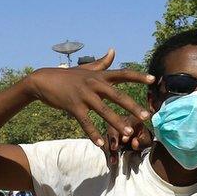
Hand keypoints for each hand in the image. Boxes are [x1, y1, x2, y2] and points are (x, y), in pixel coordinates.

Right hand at [22, 49, 153, 146]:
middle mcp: (94, 84)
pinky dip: (93, 134)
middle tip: (146, 116)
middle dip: (133, 106)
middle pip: (117, 95)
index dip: (138, 76)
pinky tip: (101, 144)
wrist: (43, 80)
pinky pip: (86, 122)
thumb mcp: (86, 69)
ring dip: (116, 122)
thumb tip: (114, 51)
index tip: (154, 80)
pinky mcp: (73, 106)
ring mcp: (83, 95)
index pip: (123, 74)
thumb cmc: (67, 76)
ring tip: (128, 133)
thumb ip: (102, 63)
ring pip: (103, 110)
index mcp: (99, 75)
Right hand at [105, 114, 152, 165]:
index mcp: (131, 119)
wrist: (140, 141)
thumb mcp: (146, 140)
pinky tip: (112, 160)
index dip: (123, 129)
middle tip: (114, 148)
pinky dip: (108, 153)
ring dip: (109, 149)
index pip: (125, 122)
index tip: (125, 139)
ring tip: (114, 159)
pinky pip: (105, 145)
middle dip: (113, 138)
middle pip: (112, 128)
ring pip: (106, 138)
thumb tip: (134, 142)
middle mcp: (119, 122)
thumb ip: (142, 141)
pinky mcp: (108, 138)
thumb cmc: (144, 139)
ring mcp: (112, 130)